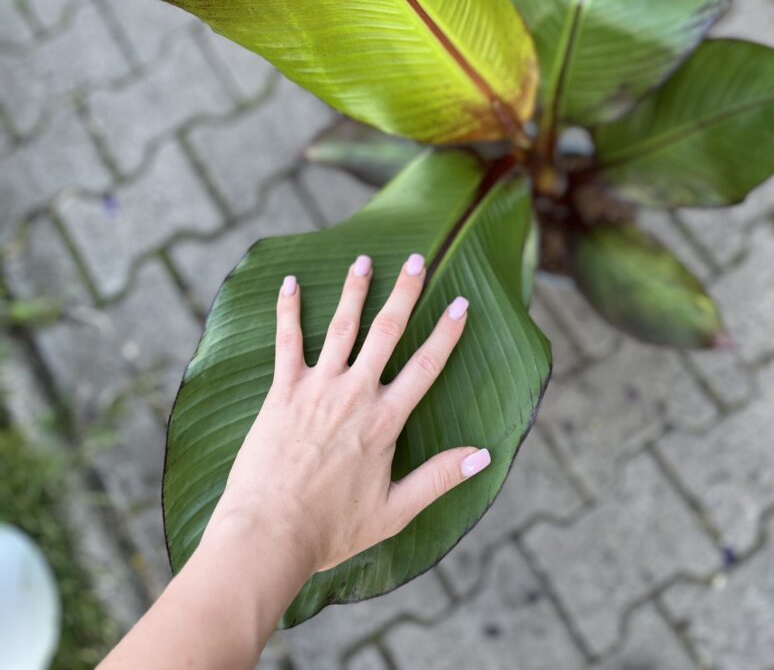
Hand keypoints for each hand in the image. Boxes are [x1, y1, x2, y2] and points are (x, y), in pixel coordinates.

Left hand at [205, 252, 490, 576]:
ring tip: (363, 260)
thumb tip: (484, 455)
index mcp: (385, 420)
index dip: (446, 332)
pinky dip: (287, 310)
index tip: (460, 303)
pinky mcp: (282, 391)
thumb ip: (439, 478)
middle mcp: (355, 394)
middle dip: (404, 293)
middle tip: (416, 260)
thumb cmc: (332, 529)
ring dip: (353, 291)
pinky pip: (286, 341)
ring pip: (341, 327)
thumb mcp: (396, 511)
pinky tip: (288, 282)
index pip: (425, 366)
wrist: (270, 534)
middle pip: (386, 332)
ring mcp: (317, 388)